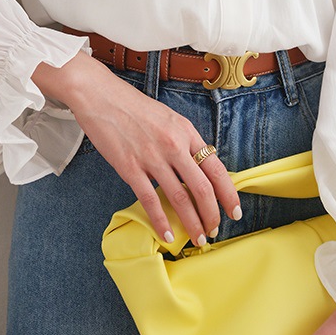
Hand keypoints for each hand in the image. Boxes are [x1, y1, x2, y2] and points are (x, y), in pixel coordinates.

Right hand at [31, 52, 240, 247]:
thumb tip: (197, 169)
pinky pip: (150, 200)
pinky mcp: (130, 168)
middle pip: (202, 187)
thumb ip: (183, 142)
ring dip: (192, 222)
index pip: (216, 167)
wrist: (101, 97)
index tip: (234, 210)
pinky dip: (161, 221)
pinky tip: (167, 234)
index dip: (228, 193)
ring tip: (198, 237)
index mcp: (186, 131)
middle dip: (212, 214)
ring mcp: (152, 157)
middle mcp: (174, 145)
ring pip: (180, 198)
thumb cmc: (134, 107)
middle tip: (214, 230)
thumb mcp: (168, 119)